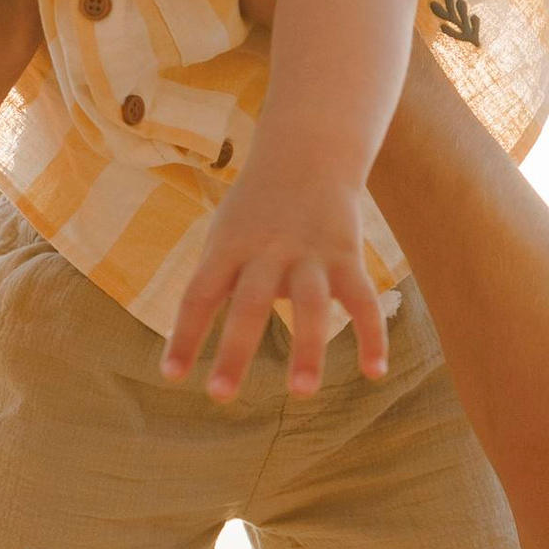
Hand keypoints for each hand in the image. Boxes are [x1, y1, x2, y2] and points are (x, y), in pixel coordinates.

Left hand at [161, 151, 388, 400]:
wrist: (309, 152)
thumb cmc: (256, 208)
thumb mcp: (225, 233)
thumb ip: (215, 281)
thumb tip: (191, 340)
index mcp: (229, 248)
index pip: (199, 294)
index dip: (185, 335)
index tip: (172, 376)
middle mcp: (267, 252)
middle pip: (249, 303)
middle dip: (235, 350)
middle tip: (220, 396)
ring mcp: (310, 255)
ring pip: (311, 305)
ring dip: (308, 349)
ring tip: (302, 392)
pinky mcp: (347, 257)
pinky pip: (363, 300)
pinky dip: (372, 335)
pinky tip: (375, 371)